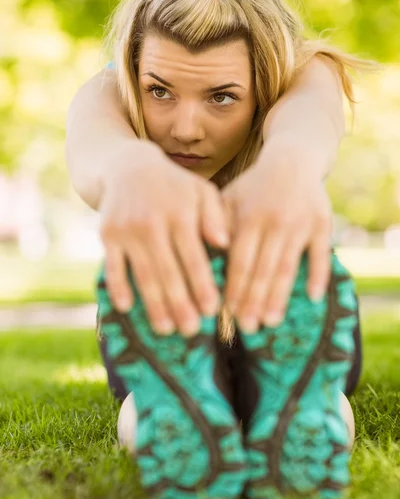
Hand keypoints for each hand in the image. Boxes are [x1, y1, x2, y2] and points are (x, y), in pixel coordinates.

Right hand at [99, 142, 229, 336]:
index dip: (202, 285)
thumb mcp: (201, 191)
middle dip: (180, 304)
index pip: (194, 257)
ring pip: (143, 274)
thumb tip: (225, 243)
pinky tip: (127, 308)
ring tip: (165, 330)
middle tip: (191, 330)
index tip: (212, 311)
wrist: (128, 167)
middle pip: (168, 271)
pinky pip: (113, 266)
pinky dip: (119, 287)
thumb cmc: (174, 186)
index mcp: (180, 214)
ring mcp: (127, 230)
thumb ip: (215, 216)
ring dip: (153, 305)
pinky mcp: (107, 234)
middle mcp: (153, 222)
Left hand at [221, 145, 332, 332]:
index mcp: (249, 217)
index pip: (240, 261)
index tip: (228, 314)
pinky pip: (320, 254)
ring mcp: (301, 223)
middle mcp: (275, 221)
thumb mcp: (229, 197)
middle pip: (263, 269)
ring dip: (280, 296)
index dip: (235, 288)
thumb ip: (216, 224)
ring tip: (271, 322)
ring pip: (288, 266)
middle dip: (254, 301)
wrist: (292, 160)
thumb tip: (204, 257)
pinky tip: (312, 297)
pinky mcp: (322, 224)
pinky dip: (317, 275)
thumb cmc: (253, 186)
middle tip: (247, 328)